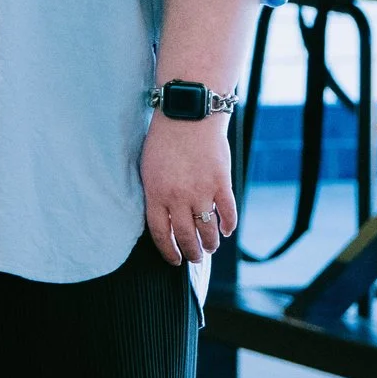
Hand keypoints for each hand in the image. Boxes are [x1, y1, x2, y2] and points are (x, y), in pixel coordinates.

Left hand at [141, 113, 235, 264]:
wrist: (187, 117)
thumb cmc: (163, 142)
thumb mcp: (148, 169)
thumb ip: (156, 195)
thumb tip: (165, 221)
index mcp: (155, 194)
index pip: (160, 233)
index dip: (168, 251)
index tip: (174, 260)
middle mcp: (178, 197)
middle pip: (187, 237)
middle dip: (192, 253)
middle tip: (196, 258)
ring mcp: (201, 191)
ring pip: (209, 230)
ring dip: (211, 243)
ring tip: (211, 247)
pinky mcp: (221, 184)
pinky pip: (228, 214)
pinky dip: (228, 226)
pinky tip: (226, 230)